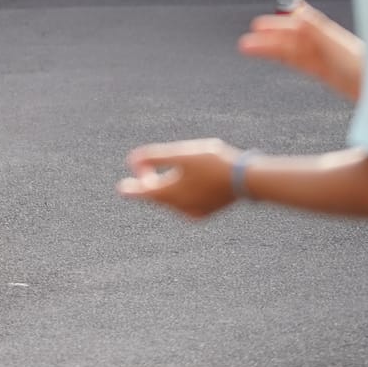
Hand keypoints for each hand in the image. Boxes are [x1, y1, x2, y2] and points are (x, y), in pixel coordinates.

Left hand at [118, 139, 239, 217]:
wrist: (245, 178)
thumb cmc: (212, 162)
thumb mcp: (181, 154)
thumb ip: (155, 156)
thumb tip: (132, 161)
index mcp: (170, 193)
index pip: (143, 193)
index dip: (131, 189)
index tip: (122, 188)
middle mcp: (179, 207)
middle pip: (157, 196)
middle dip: (151, 183)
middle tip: (146, 170)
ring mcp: (193, 212)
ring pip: (172, 201)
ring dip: (167, 188)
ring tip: (172, 173)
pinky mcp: (205, 212)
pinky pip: (185, 205)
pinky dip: (181, 195)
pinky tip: (190, 184)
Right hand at [238, 1, 361, 99]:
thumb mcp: (339, 48)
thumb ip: (317, 30)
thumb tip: (297, 11)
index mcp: (326, 35)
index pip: (295, 27)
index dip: (276, 26)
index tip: (257, 25)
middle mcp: (324, 44)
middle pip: (290, 40)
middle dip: (268, 39)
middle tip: (246, 42)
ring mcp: (325, 58)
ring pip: (292, 52)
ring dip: (272, 50)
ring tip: (250, 50)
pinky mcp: (328, 72)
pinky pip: (301, 63)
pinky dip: (288, 58)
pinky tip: (281, 58)